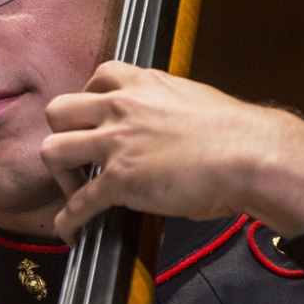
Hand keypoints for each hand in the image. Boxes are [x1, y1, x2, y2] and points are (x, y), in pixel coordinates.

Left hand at [41, 62, 303, 242]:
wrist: (250, 154)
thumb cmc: (235, 134)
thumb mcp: (195, 102)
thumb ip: (168, 108)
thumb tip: (165, 128)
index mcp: (144, 84)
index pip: (99, 75)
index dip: (90, 99)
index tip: (94, 117)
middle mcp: (121, 107)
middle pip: (59, 110)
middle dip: (62, 134)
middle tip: (79, 155)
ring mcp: (116, 143)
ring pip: (53, 151)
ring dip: (60, 174)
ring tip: (74, 189)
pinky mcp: (119, 180)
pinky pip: (78, 201)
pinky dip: (68, 219)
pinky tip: (69, 229)